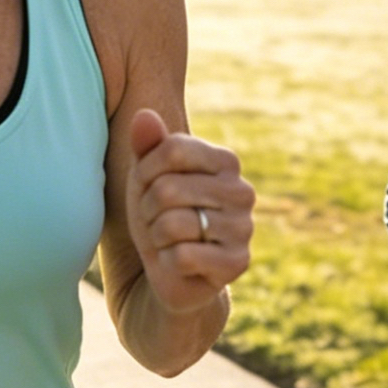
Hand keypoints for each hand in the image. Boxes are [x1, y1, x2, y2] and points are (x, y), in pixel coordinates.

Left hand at [124, 108, 253, 313]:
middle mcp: (242, 191)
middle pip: (167, 188)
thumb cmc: (159, 215)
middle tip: (158, 221)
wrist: (169, 272)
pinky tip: (178, 263)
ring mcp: (244, 228)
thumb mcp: (147, 177)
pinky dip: (167, 262)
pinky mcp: (237, 263)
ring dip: (156, 237)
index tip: (149, 188)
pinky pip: (182, 255)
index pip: (171, 150)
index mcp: (226, 161)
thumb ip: (146, 145)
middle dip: (148, 209)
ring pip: (172, 224)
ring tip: (169, 241)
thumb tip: (143, 115)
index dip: (145, 173)